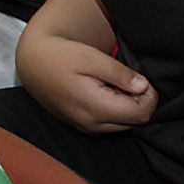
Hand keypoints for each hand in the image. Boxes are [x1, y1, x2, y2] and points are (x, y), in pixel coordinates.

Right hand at [28, 34, 155, 132]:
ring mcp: (87, 128)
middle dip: (141, 103)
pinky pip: (111, 125)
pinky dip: (117, 111)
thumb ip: (119, 74)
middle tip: (130, 80)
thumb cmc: (61, 56)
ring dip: (129, 108)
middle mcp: (92, 124)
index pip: (141, 114)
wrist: (34, 63)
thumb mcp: (91, 57)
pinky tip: (108, 92)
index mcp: (96, 108)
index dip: (149, 96)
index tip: (141, 79)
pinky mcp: (83, 127)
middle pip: (136, 122)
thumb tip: (143, 87)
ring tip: (117, 85)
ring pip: (125, 126)